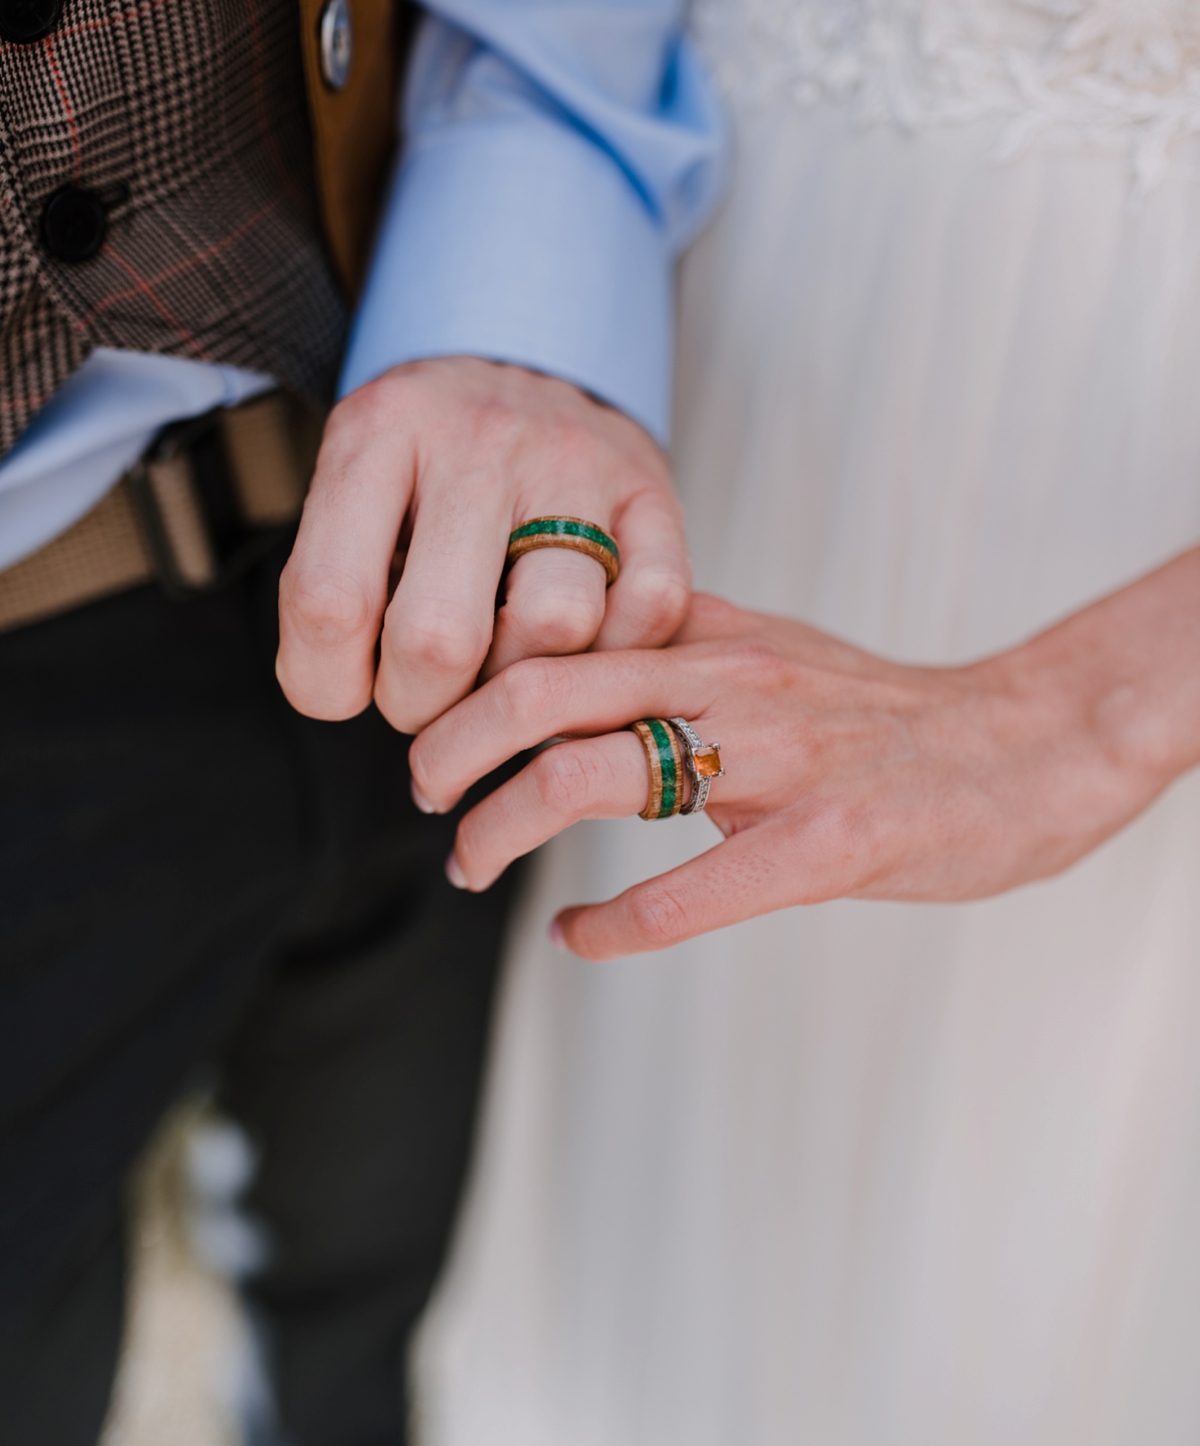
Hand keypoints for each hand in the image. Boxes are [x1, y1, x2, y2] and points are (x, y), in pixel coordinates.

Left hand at [276, 357, 688, 731]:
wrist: (523, 362)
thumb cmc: (423, 456)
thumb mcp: (349, 483)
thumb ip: (330, 580)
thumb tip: (342, 697)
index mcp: (380, 432)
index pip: (329, 601)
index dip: (326, 682)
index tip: (343, 685)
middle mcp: (480, 438)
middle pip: (441, 638)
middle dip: (419, 704)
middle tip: (419, 691)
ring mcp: (574, 461)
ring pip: (553, 629)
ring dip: (516, 683)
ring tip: (494, 665)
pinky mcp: (650, 491)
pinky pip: (649, 608)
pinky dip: (610, 653)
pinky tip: (572, 646)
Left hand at [409, 553, 1199, 956]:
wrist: (1029, 744)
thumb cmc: (890, 714)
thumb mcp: (778, 646)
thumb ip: (683, 643)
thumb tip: (589, 645)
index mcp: (716, 632)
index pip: (558, 631)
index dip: (473, 673)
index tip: (435, 715)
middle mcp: (732, 677)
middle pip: (543, 686)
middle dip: (454, 743)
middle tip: (422, 791)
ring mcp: (778, 758)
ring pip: (590, 772)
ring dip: (501, 824)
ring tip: (469, 862)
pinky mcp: (828, 841)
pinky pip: (690, 889)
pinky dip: (611, 926)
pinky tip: (574, 938)